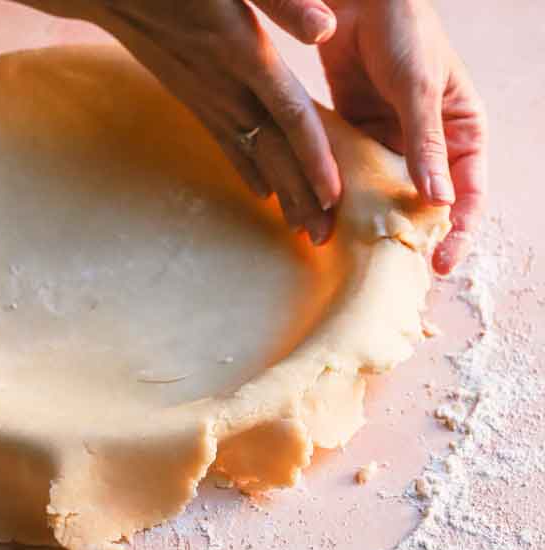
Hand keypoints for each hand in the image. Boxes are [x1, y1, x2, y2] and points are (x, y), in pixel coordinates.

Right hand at [19, 0, 344, 244]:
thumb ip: (281, 0)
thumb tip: (325, 29)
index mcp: (244, 53)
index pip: (289, 115)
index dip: (313, 158)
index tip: (334, 197)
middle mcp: (225, 83)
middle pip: (272, 150)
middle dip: (299, 196)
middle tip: (322, 239)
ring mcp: (204, 93)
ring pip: (250, 153)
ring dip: (278, 194)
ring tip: (301, 229)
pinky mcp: (191, 94)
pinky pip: (224, 140)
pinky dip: (247, 169)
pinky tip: (261, 192)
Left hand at [320, 0, 485, 273]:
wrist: (359, 0)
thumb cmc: (403, 30)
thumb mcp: (417, 88)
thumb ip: (425, 144)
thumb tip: (439, 201)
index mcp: (462, 130)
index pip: (468, 194)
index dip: (459, 233)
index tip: (440, 265)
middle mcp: (429, 143)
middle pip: (425, 203)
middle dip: (410, 237)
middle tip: (391, 275)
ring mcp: (392, 141)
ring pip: (385, 193)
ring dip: (370, 221)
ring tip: (353, 255)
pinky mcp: (357, 134)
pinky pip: (353, 173)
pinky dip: (342, 195)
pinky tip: (327, 220)